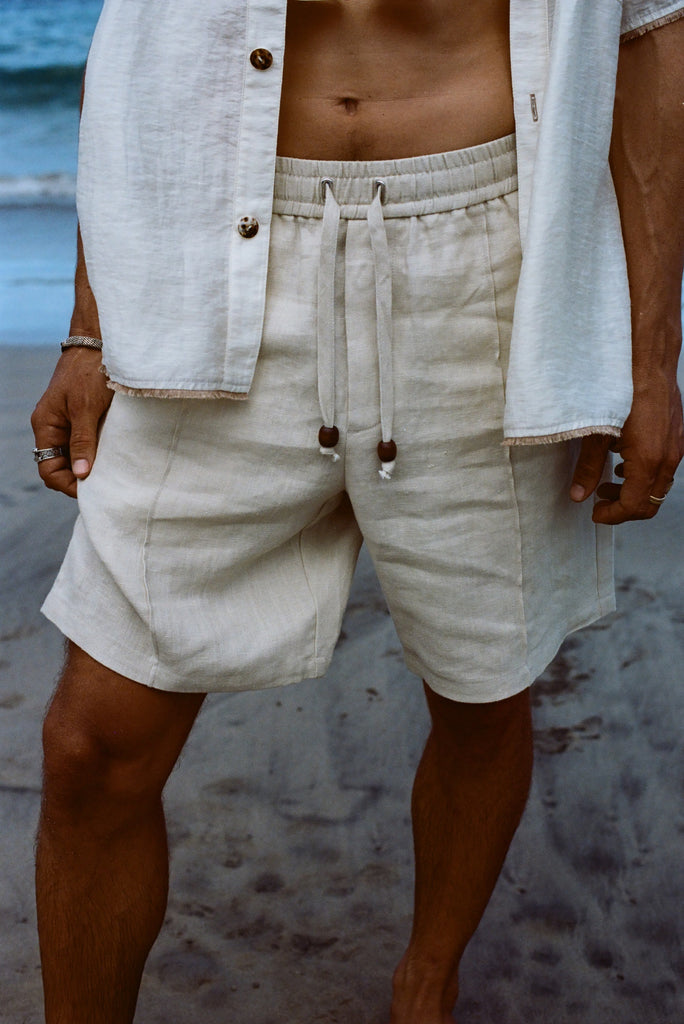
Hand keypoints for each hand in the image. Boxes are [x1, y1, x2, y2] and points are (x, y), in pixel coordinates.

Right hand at [31, 347, 112, 498]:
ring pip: (77, 457)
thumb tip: (81, 475)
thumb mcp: (87, 408)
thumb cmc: (90, 370)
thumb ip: (83, 441)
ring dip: (92, 466)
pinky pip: (88, 444)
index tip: (92, 489)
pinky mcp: (85, 418)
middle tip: (106, 485)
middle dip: (81, 478)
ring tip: (113, 473)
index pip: (48, 469)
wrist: (100, 342)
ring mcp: (69, 423)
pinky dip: (99, 453)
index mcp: (46, 425)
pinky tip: (115, 457)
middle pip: (62, 467)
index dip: (68, 484)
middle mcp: (54, 427)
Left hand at [569, 381, 683, 524]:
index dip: (612, 515)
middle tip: (600, 503)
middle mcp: (668, 458)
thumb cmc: (622, 391)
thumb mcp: (596, 433)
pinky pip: (664, 469)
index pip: (633, 506)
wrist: (648, 362)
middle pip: (650, 503)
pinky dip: (644, 476)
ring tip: (607, 484)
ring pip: (658, 487)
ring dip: (633, 492)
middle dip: (623, 509)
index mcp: (648, 461)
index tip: (595, 513)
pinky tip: (623, 464)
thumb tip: (578, 495)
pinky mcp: (676, 438)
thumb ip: (587, 468)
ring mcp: (675, 448)